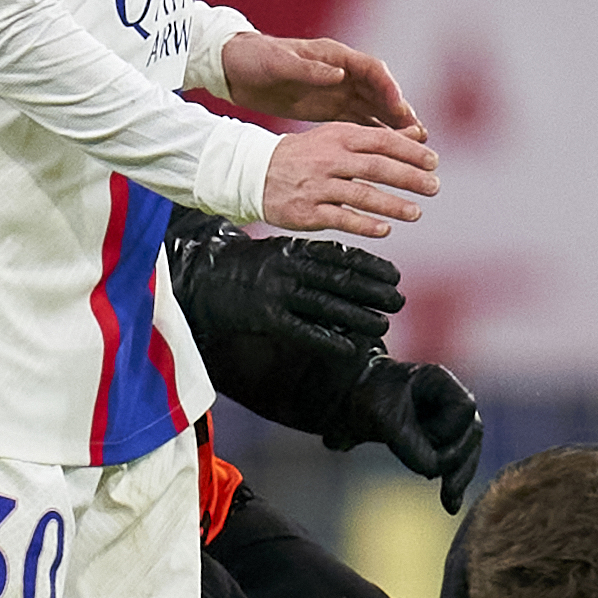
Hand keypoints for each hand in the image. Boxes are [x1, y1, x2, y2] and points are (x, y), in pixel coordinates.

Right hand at [174, 226, 401, 359]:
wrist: (198, 279)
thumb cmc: (243, 268)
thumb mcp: (277, 252)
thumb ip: (308, 259)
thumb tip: (346, 268)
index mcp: (293, 249)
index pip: (341, 256)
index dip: (371, 266)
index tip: (394, 275)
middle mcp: (288, 268)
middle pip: (340, 280)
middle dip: (374, 291)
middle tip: (399, 300)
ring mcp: (276, 293)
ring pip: (327, 306)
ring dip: (359, 316)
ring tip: (383, 324)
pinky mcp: (265, 318)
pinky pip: (303, 331)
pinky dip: (329, 340)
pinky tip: (351, 348)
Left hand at [218, 31, 421, 131]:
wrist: (235, 68)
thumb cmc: (256, 59)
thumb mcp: (279, 63)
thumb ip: (310, 70)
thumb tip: (339, 74)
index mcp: (333, 56)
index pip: (372, 70)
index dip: (389, 89)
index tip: (401, 109)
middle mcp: (341, 72)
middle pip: (380, 92)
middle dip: (400, 111)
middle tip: (419, 134)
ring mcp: (337, 90)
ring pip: (373, 108)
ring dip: (393, 125)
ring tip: (413, 145)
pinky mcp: (328, 107)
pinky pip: (358, 120)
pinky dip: (374, 132)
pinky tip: (387, 150)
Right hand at [261, 123, 436, 239]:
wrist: (255, 172)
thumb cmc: (306, 155)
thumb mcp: (337, 137)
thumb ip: (377, 138)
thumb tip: (418, 135)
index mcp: (339, 137)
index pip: (381, 141)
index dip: (410, 151)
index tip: (433, 161)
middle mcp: (330, 159)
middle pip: (376, 167)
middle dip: (409, 177)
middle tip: (433, 186)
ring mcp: (318, 186)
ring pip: (361, 195)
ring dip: (393, 204)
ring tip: (416, 212)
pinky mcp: (308, 211)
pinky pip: (341, 218)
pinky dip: (365, 225)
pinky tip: (385, 230)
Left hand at [335, 358, 481, 509]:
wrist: (352, 400)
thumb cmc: (368, 398)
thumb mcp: (383, 418)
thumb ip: (409, 442)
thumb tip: (433, 470)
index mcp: (441, 382)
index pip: (464, 409)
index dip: (448, 430)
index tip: (424, 439)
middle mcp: (451, 400)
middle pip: (472, 434)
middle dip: (460, 462)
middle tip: (445, 488)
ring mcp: (449, 421)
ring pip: (468, 452)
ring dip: (459, 476)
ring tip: (450, 502)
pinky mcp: (442, 440)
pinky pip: (456, 462)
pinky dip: (454, 482)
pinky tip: (451, 504)